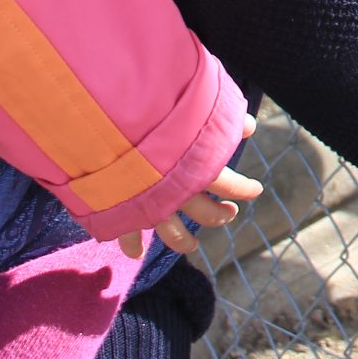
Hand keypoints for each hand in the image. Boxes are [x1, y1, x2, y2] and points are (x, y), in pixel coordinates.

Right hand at [119, 115, 265, 258]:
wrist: (101, 122)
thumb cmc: (151, 109)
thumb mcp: (191, 106)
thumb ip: (219, 117)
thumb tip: (248, 126)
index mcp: (195, 167)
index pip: (228, 185)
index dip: (244, 188)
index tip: (255, 190)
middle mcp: (175, 190)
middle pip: (205, 214)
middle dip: (219, 215)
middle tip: (228, 213)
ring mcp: (148, 203)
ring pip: (172, 233)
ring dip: (183, 241)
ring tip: (191, 246)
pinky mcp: (120, 209)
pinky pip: (127, 234)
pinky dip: (132, 244)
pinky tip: (136, 252)